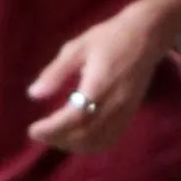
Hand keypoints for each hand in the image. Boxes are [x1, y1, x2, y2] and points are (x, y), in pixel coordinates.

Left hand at [25, 4, 170, 154]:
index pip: (74, 118)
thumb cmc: (109, 38)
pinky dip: (91, 144)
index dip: (52, 129)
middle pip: (85, 134)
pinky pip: (111, 138)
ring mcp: (125, 111)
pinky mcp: (131, 113)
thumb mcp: (76, 48)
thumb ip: (55, 72)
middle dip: (58, 139)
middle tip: (38, 133)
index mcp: (98, 86)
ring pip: (98, 141)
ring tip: (54, 136)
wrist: (146, 36)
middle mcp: (114, 103)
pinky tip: (77, 138)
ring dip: (73, 145)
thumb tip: (33, 94)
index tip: (33, 130)